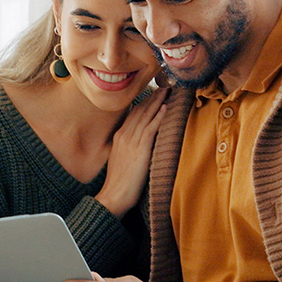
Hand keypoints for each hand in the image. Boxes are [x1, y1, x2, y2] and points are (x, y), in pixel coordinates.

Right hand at [95, 87, 168, 218]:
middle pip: (140, 110)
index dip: (144, 102)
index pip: (133, 114)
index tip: (153, 93)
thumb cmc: (118, 183)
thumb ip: (127, 148)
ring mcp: (131, 141)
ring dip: (157, 102)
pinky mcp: (140, 149)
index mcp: (119, 137)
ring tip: (167, 91)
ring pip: (145, 116)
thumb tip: (137, 144)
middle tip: (163, 86)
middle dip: (152, 97)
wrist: (114, 195)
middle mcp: (124, 135)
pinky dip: (158, 117)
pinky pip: (150, 128)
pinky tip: (165, 108)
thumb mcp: (120, 160)